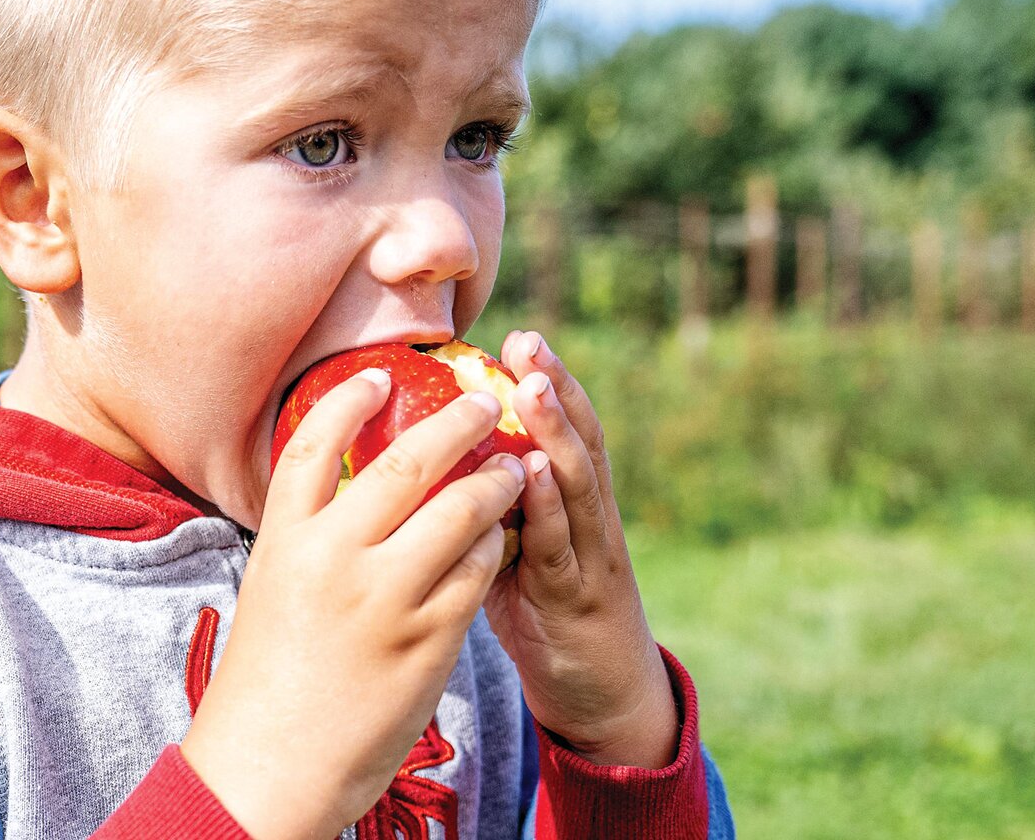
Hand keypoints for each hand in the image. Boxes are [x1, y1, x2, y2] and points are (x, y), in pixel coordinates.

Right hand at [181, 370, 526, 839]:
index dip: (349, 400)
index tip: (383, 375)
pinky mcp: (428, 641)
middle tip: (485, 400)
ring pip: (458, 511)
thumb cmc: (267, 679)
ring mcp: (384, 600)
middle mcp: (334, 560)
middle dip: (454, 422)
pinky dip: (495, 542)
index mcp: (285, 542)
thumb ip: (313, 536)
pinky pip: (478, 571)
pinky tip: (502, 534)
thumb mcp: (274, 589)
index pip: (312, 445)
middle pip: (405, 463)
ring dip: (493, 479)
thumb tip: (360, 482)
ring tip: (511, 464)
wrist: (269, 771)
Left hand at [484, 330, 679, 769]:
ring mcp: (588, 554)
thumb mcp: (515, 554)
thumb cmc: (548, 617)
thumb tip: (428, 470)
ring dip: (554, 431)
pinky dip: (550, 505)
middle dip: (552, 386)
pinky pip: (562, 545)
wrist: (606, 696)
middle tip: (526, 340)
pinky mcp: (579, 595)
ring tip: (532, 386)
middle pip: (576, 439)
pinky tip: (535, 471)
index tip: (514, 336)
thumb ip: (490, 511)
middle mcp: (587, 517)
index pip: (559, 430)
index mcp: (570, 504)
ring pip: (576, 481)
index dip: (543, 382)